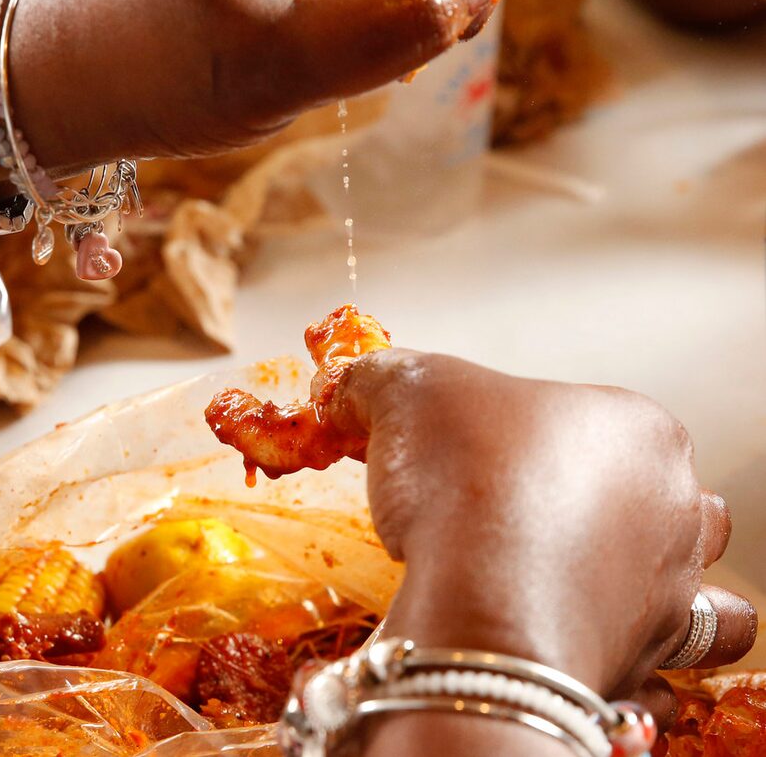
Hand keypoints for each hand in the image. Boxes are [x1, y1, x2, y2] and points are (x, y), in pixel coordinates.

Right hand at [328, 351, 756, 754]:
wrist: (482, 602)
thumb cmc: (467, 482)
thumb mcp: (410, 392)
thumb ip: (380, 378)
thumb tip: (349, 382)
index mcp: (639, 430)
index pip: (609, 422)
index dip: (552, 436)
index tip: (499, 456)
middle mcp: (675, 508)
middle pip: (669, 499)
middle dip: (622, 510)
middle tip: (548, 520)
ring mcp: (670, 590)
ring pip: (700, 590)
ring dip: (658, 592)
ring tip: (596, 589)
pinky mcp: (649, 663)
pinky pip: (668, 672)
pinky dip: (640, 666)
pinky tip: (589, 649)